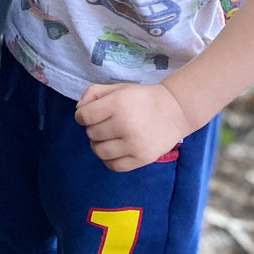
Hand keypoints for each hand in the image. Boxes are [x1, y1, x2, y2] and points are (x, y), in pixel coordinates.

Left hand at [74, 82, 191, 171]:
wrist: (174, 111)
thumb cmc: (142, 98)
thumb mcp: (118, 88)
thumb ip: (93, 93)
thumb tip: (79, 110)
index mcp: (118, 104)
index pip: (84, 116)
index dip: (82, 115)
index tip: (90, 115)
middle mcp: (125, 125)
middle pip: (91, 134)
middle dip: (93, 128)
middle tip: (106, 124)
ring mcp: (133, 144)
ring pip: (99, 151)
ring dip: (99, 144)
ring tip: (109, 137)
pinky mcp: (141, 159)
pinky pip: (113, 165)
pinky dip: (109, 159)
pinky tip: (116, 149)